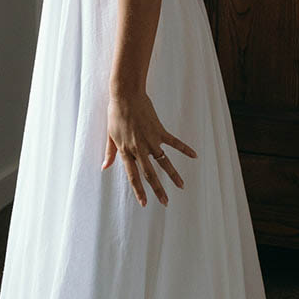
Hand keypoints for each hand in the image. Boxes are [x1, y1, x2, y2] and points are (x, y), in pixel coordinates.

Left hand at [103, 91, 196, 206]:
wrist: (126, 95)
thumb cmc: (116, 114)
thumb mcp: (110, 135)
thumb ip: (110, 153)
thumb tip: (104, 167)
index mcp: (126, 151)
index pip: (133, 176)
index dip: (139, 190)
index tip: (144, 203)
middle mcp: (139, 149)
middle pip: (150, 173)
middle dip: (158, 189)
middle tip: (165, 202)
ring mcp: (151, 140)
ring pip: (164, 162)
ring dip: (173, 175)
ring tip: (181, 186)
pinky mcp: (159, 130)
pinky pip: (174, 142)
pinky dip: (184, 149)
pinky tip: (194, 156)